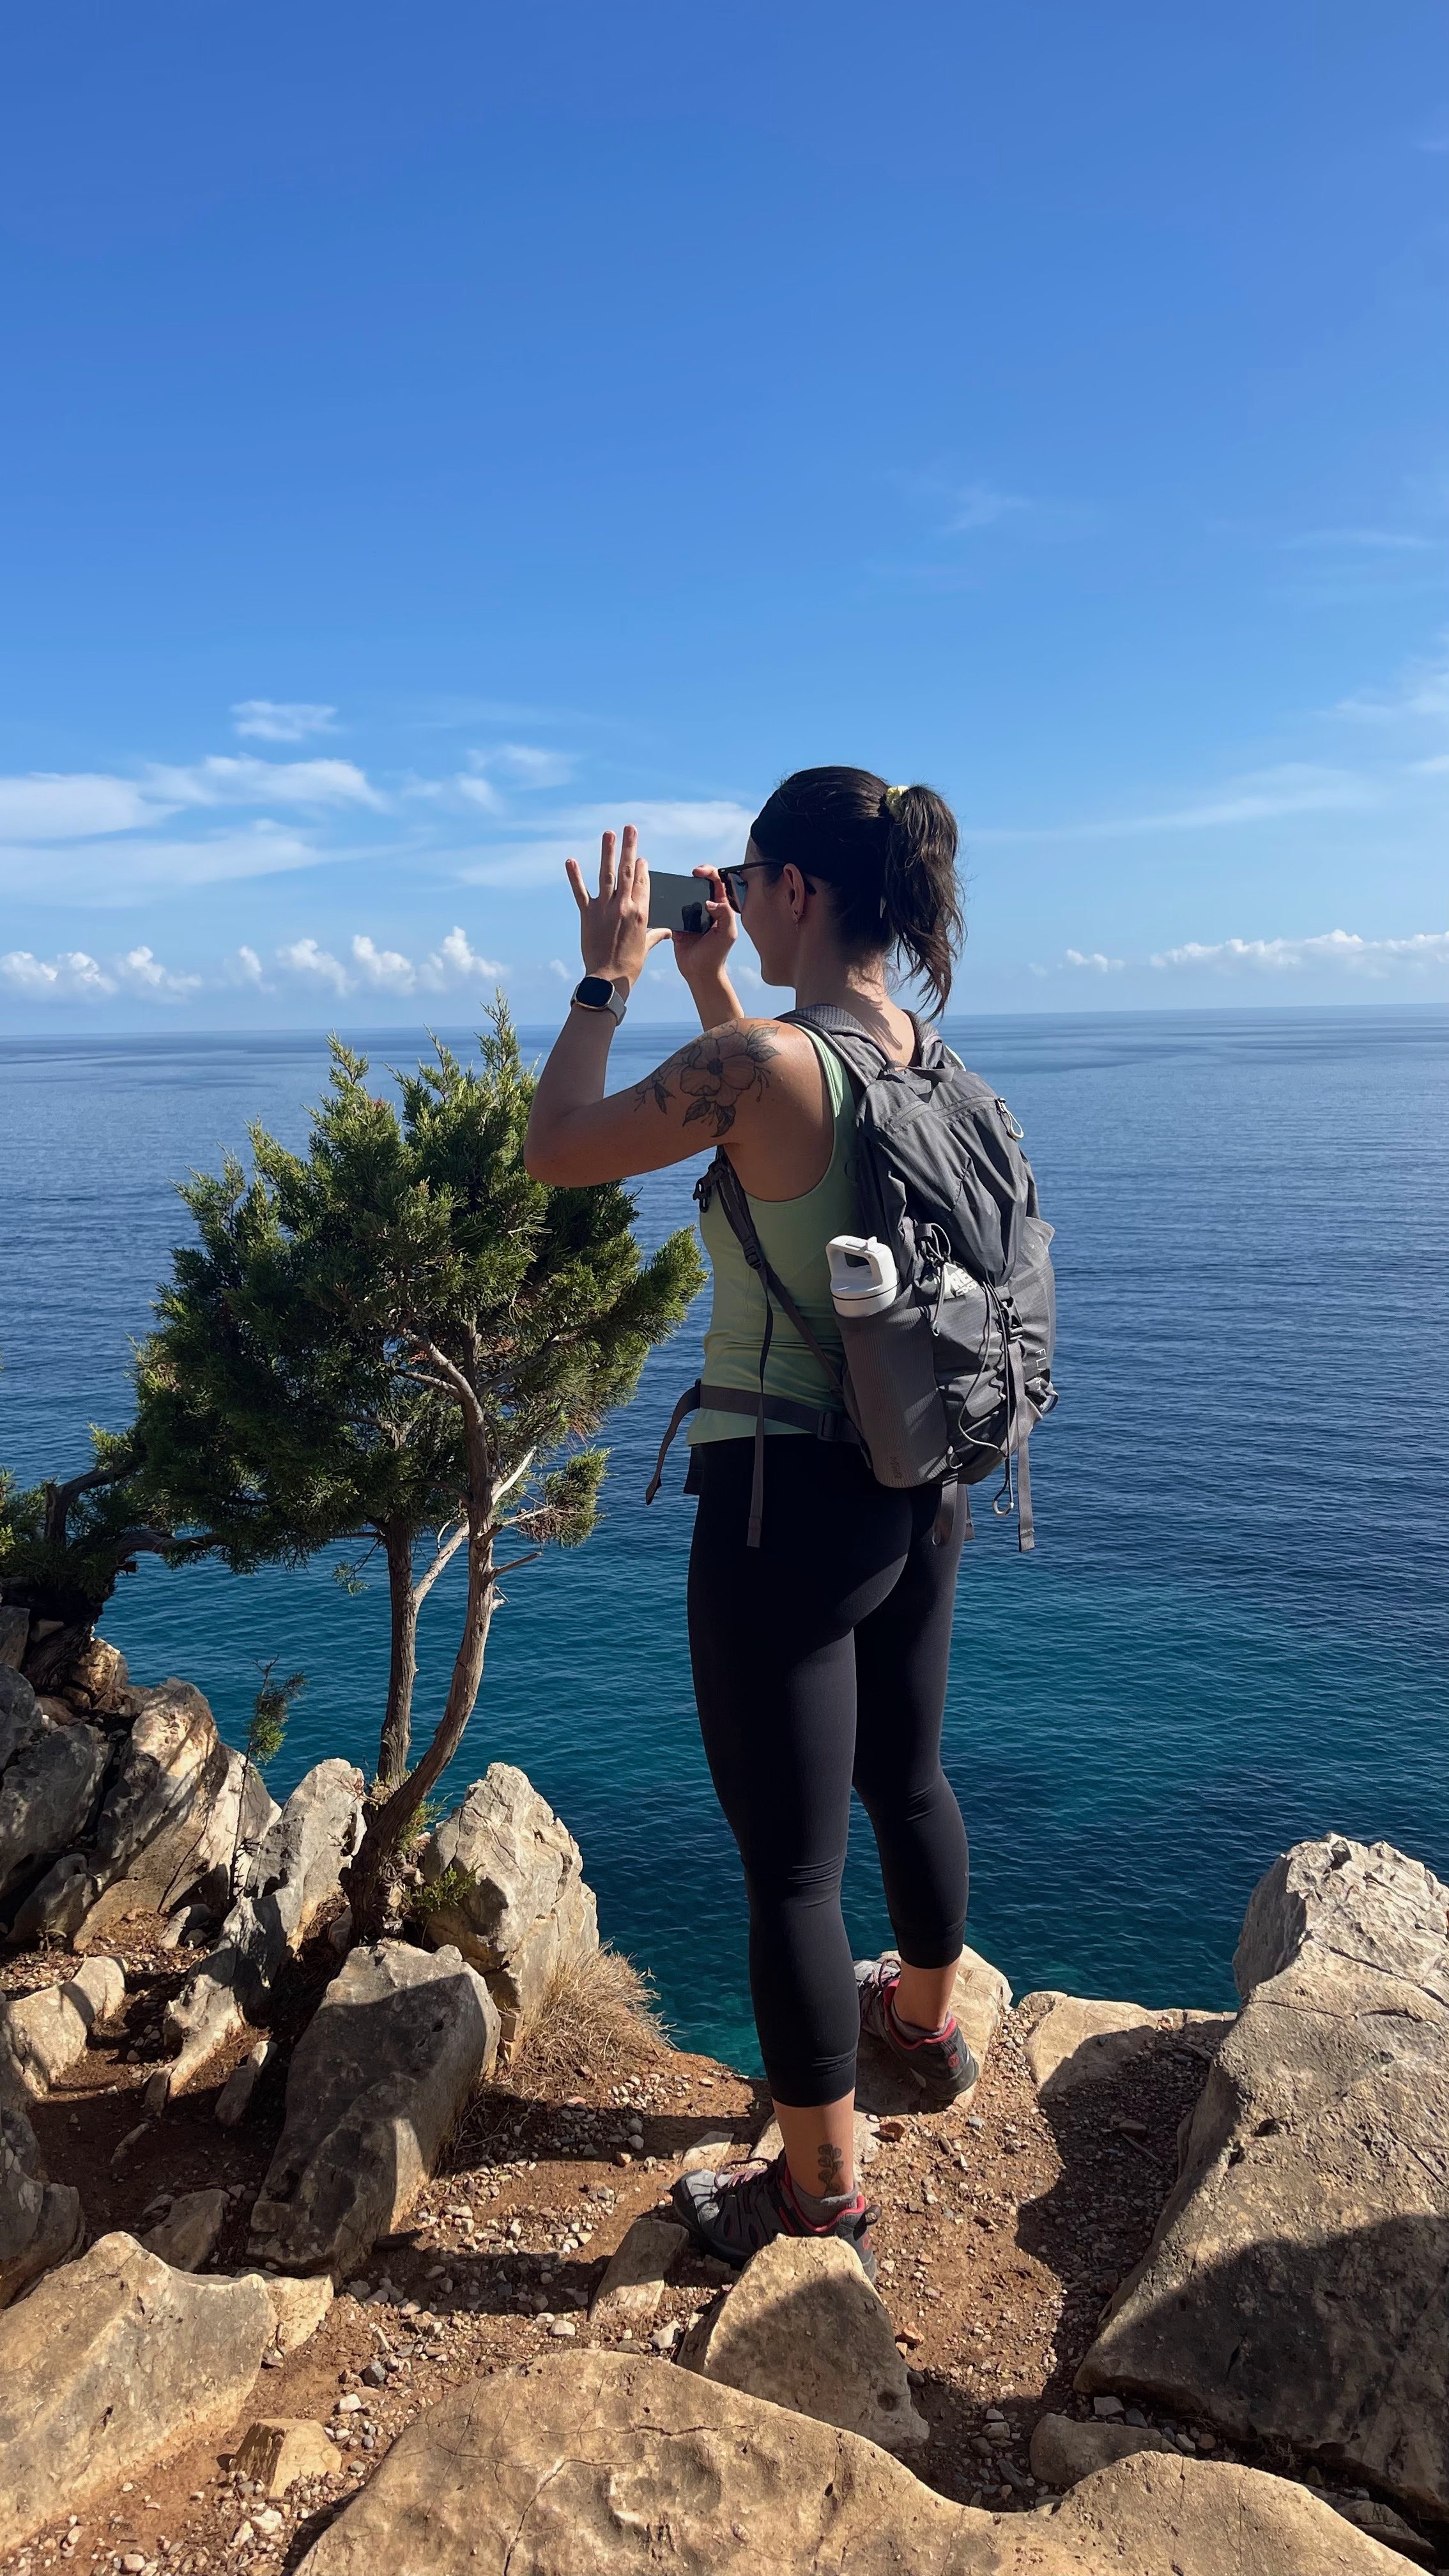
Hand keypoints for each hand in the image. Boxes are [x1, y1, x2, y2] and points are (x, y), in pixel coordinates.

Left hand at [566, 826, 671, 990]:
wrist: (608, 979)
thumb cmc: (630, 965)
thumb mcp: (646, 946)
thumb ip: (656, 934)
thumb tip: (668, 931)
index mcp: (641, 912)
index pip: (643, 882)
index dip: (641, 867)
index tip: (640, 857)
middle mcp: (624, 906)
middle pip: (628, 871)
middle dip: (630, 847)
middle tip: (630, 828)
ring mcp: (605, 909)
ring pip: (607, 875)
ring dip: (607, 852)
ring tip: (609, 834)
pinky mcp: (588, 915)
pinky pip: (580, 892)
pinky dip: (574, 876)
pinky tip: (570, 861)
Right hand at [670, 867, 738, 987]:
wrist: (700, 973)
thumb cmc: (717, 955)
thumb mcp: (728, 933)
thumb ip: (724, 914)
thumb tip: (709, 901)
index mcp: (721, 908)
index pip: (717, 882)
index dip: (709, 872)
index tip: (698, 872)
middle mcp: (706, 909)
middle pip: (700, 885)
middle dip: (694, 877)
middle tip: (689, 875)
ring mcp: (691, 916)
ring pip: (685, 896)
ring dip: (680, 890)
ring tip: (676, 888)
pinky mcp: (678, 924)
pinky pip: (672, 911)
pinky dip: (669, 905)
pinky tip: (666, 902)